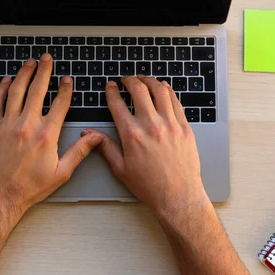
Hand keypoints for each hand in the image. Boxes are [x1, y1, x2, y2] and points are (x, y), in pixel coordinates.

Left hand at [0, 54, 102, 215]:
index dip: (65, 89)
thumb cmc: (30, 187)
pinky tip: (6, 81)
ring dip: (24, 74)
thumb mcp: (61, 172)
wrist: (1, 196)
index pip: (59, 104)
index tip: (67, 80)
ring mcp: (8, 125)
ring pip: (16, 91)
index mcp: (46, 135)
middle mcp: (27, 126)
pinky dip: (1, 89)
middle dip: (44, 71)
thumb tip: (94, 138)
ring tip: (29, 63)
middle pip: (37, 90)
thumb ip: (79, 152)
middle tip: (47, 59)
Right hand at [88, 76, 208, 216]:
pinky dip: (168, 91)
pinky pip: (176, 101)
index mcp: (132, 135)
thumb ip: (105, 147)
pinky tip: (163, 88)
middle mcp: (151, 125)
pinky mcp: (185, 127)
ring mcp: (171, 124)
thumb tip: (89, 134)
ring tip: (144, 79)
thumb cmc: (149, 185)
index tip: (110, 86)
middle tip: (126, 79)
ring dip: (150, 80)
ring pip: (160, 90)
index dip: (111, 91)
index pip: (118, 104)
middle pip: (139, 90)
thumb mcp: (120, 168)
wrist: (177, 195)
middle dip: (130, 80)